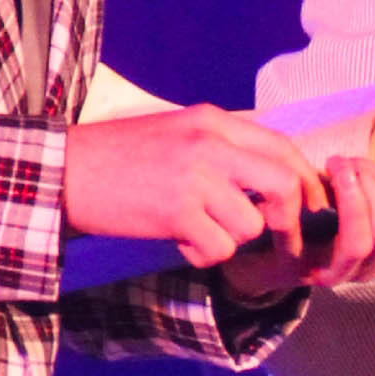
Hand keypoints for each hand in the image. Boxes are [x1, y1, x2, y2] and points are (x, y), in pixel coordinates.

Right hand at [63, 103, 345, 266]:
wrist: (63, 172)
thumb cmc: (119, 157)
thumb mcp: (177, 132)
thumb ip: (223, 148)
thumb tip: (272, 179)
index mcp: (213, 120)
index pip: (283, 148)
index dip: (306, 181)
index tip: (311, 207)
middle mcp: (210, 144)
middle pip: (284, 185)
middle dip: (288, 219)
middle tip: (276, 237)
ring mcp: (194, 178)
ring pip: (251, 226)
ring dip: (231, 240)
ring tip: (199, 230)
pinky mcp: (176, 212)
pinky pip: (218, 248)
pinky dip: (203, 254)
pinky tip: (179, 241)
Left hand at [219, 140, 374, 305]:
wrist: (249, 243)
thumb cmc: (301, 212)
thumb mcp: (346, 186)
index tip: (353, 160)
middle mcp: (362, 264)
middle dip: (368, 188)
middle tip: (340, 164)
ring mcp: (334, 274)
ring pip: (362, 242)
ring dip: (351, 201)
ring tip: (331, 173)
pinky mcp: (302, 274)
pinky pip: (320, 251)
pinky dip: (321, 219)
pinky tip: (305, 195)